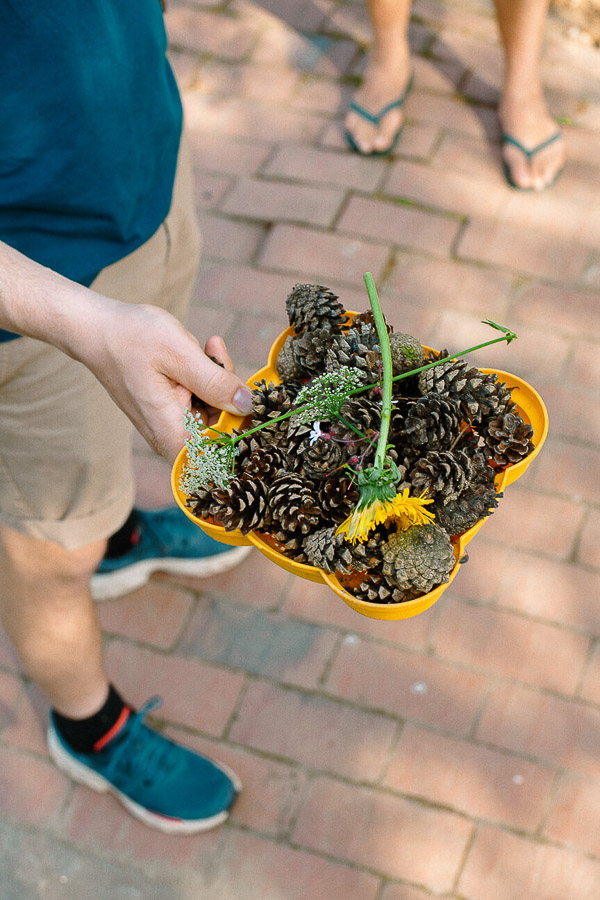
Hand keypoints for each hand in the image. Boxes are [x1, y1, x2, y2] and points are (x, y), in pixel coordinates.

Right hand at [78, 300, 252, 462]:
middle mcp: (172, 439)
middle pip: (223, 428)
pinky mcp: (172, 413)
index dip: (242, 423)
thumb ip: (216, 383)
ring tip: (208, 346)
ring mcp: (171, 427)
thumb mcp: (180, 355)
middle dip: (229, 390)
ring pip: (215, 412)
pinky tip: (202, 352)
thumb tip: (247, 404)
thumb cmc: (132, 339)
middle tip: (216, 351)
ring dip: (219, 378)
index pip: (225, 451)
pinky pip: (202, 402)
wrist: (97, 330)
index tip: (244, 389)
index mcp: (173, 435)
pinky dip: (206, 378)